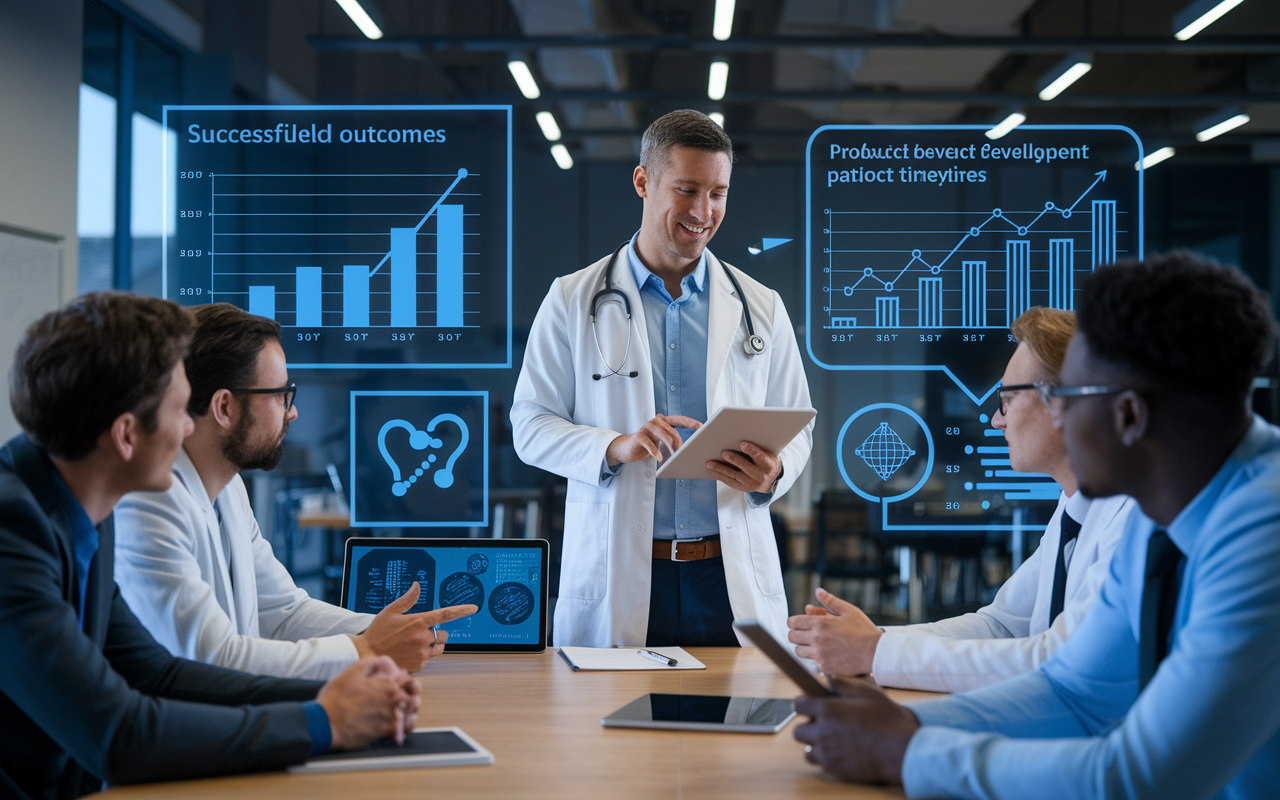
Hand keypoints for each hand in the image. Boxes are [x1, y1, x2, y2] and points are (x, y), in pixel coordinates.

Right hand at [317, 656, 420, 749]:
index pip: (407, 679)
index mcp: (387, 683)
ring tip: (401, 711)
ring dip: (408, 710)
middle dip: (409, 695)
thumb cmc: (335, 698)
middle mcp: (394, 699)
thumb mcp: (351, 672)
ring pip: (411, 712)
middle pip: (413, 695)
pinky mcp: (386, 731)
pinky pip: (405, 728)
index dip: (403, 680)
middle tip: (402, 697)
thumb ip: (370, 662)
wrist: (325, 723)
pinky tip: (398, 726)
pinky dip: (404, 726)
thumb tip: (381, 660)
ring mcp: (391, 716)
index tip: (399, 682)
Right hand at [350, 582, 476, 671]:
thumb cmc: (378, 632)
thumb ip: (408, 599)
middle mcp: (423, 637)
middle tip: (418, 633)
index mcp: (418, 621)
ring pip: (438, 647)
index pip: (446, 614)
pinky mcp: (420, 664)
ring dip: (432, 644)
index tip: (473, 608)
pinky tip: (409, 652)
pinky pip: (429, 658)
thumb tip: (417, 585)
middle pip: (443, 634)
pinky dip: (423, 655)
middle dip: (436, 633)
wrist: (367, 655)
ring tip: (413, 643)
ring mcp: (422, 652)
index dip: (461, 610)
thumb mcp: (391, 611)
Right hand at [606, 414, 701, 466]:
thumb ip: (672, 442)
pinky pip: (649, 443)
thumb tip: (690, 450)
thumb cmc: (647, 446)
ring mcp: (646, 427)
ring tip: (675, 455)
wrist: (626, 449)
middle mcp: (655, 421)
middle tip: (684, 451)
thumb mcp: (661, 443)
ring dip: (670, 446)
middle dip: (680, 440)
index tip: (702, 427)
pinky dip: (655, 452)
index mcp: (663, 422)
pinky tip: (660, 458)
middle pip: (672, 429)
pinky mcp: (638, 436)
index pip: (679, 420)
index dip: (691, 422)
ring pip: (662, 434)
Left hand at [705, 440, 780, 493]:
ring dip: (722, 469)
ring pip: (735, 476)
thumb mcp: (767, 451)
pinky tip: (712, 470)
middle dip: (735, 460)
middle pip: (747, 468)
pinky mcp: (744, 488)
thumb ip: (756, 443)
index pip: (761, 457)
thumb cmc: (765, 458)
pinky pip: (730, 482)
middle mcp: (762, 476)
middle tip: (723, 453)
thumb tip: (740, 433)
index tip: (742, 443)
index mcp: (769, 464)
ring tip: (710, 463)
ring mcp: (752, 484)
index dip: (752, 450)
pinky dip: (720, 475)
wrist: (771, 478)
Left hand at [787, 588, 882, 676]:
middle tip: (805, 633)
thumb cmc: (863, 630)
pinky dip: (815, 658)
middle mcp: (817, 639)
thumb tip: (818, 591)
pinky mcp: (825, 667)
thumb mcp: (848, 611)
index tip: (798, 623)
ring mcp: (820, 654)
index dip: (793, 622)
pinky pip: (811, 662)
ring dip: (803, 646)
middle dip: (796, 633)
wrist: (875, 653)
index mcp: (820, 623)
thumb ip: (830, 601)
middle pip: (791, 637)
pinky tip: (826, 653)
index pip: (793, 622)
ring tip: (815, 644)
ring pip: (798, 651)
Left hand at [793, 683, 919, 784]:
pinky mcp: (834, 769)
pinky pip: (820, 763)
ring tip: (832, 740)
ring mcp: (827, 753)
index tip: (810, 705)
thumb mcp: (868, 694)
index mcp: (828, 710)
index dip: (804, 704)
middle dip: (808, 726)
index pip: (798, 705)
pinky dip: (826, 758)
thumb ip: (844, 684)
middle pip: (798, 730)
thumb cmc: (888, 720)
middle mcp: (822, 732)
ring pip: (807, 750)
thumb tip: (828, 678)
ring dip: (815, 744)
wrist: (901, 750)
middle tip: (823, 724)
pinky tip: (841, 752)